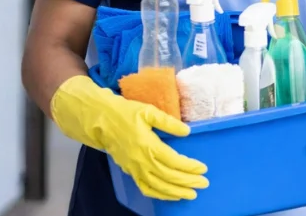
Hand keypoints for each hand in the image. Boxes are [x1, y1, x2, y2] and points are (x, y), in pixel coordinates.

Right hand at [50, 75, 207, 200]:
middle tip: (204, 184)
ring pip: (158, 186)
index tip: (203, 168)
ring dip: (176, 192)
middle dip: (188, 182)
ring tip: (191, 194)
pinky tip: (171, 195)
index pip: (174, 161)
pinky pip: (146, 188)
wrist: (102, 121)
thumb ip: (168, 122)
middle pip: (168, 176)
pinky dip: (159, 194)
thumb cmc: (127, 112)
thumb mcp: (148, 111)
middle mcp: (142, 161)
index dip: (189, 167)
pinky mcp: (130, 172)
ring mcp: (135, 169)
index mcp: (148, 145)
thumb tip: (186, 131)